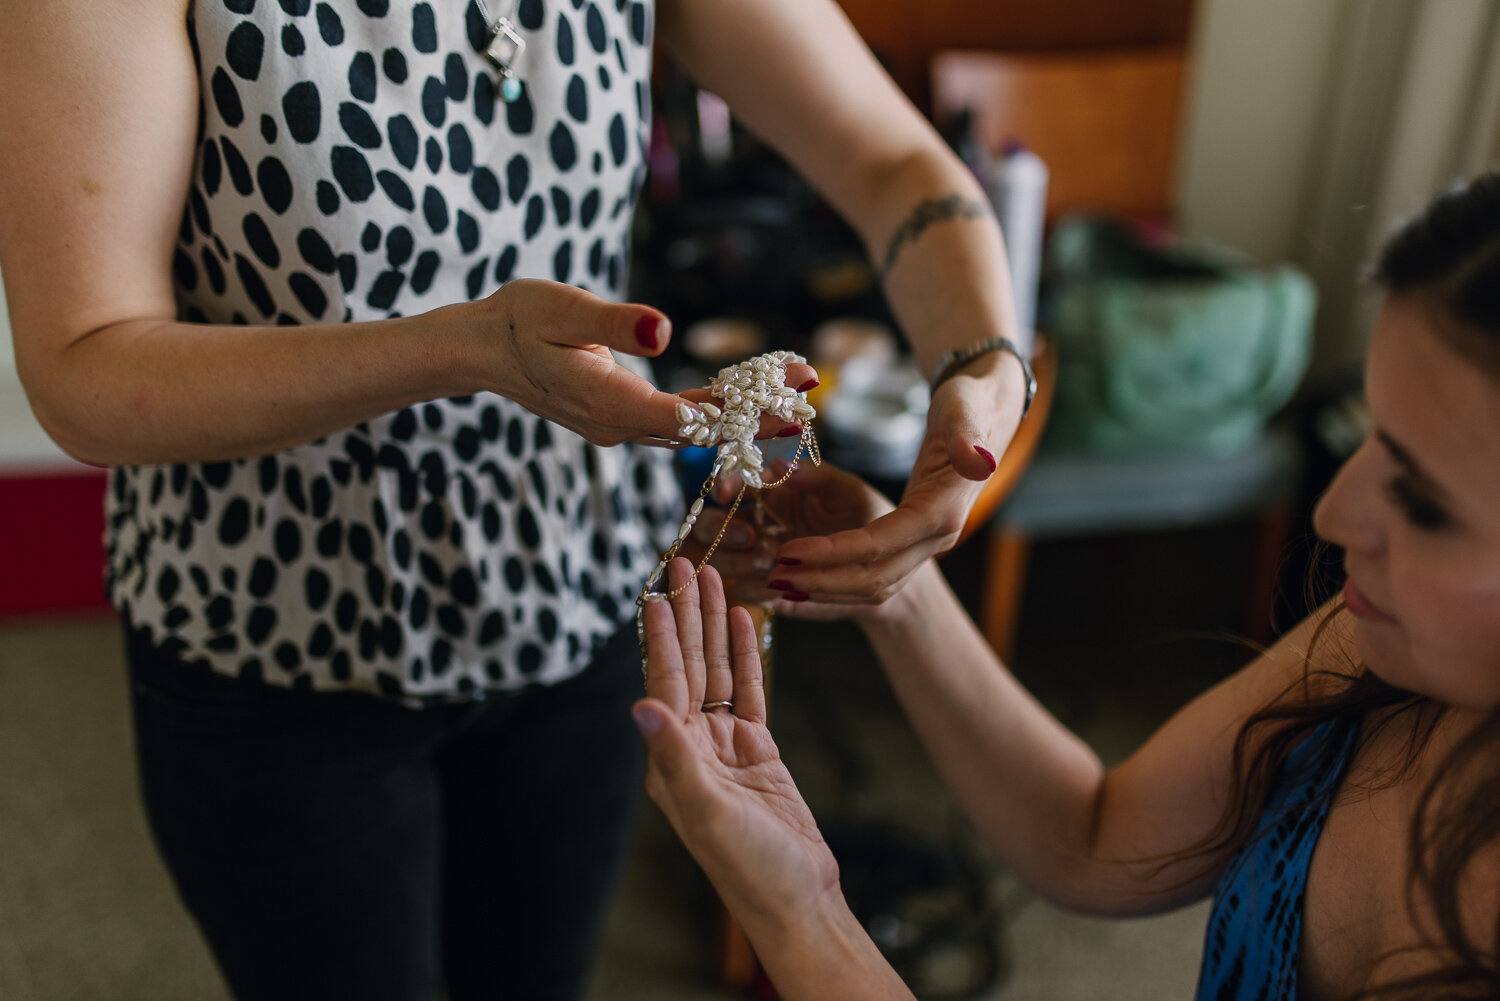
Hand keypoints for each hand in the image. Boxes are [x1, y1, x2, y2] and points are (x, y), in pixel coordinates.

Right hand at [481, 279, 814, 446]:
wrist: (481, 349)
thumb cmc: (519, 319)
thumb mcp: (562, 309)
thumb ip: (614, 323)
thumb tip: (662, 332)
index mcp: (607, 402)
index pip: (688, 417)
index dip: (743, 410)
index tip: (788, 396)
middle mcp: (617, 426)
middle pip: (699, 429)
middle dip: (757, 414)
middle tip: (810, 392)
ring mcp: (618, 428)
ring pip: (691, 430)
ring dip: (741, 414)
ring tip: (793, 392)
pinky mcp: (620, 419)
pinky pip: (676, 422)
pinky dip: (713, 409)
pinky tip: (747, 395)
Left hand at [633, 560, 841, 928]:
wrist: (799, 898)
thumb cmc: (749, 866)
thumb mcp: (706, 811)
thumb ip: (673, 756)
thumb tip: (638, 706)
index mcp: (672, 759)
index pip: (664, 683)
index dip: (662, 637)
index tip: (658, 592)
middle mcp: (692, 746)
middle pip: (689, 667)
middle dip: (688, 617)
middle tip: (688, 565)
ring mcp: (725, 747)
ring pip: (719, 673)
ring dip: (715, 627)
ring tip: (716, 579)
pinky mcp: (759, 751)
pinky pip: (750, 692)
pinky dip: (748, 656)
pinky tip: (745, 622)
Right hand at [691, 461, 894, 614]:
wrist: (886, 567)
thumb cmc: (868, 519)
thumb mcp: (848, 491)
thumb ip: (818, 475)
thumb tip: (781, 464)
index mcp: (772, 493)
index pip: (735, 485)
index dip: (725, 486)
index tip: (726, 494)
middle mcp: (758, 525)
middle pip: (711, 525)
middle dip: (722, 530)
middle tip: (751, 536)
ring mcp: (759, 559)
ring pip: (720, 559)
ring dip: (737, 560)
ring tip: (769, 561)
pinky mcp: (768, 590)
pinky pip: (744, 591)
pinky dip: (754, 588)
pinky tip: (776, 585)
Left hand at [766, 354, 1025, 602]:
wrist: (989, 413)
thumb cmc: (970, 404)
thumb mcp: (967, 409)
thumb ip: (969, 435)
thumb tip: (978, 460)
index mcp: (943, 510)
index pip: (882, 542)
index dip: (835, 552)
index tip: (790, 552)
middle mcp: (937, 537)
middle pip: (874, 576)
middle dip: (821, 580)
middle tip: (772, 576)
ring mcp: (927, 545)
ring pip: (872, 585)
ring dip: (825, 588)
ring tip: (777, 582)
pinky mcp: (915, 543)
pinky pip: (872, 576)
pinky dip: (835, 584)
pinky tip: (801, 580)